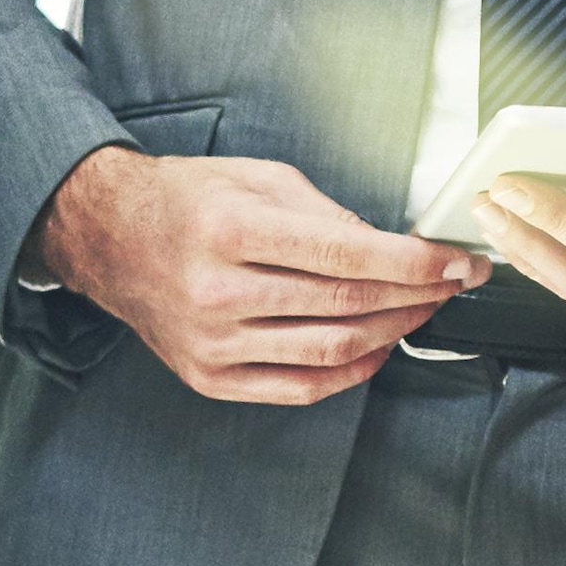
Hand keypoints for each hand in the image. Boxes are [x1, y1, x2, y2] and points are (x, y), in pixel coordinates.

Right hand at [24, 145, 489, 403]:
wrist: (109, 239)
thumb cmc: (186, 200)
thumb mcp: (256, 178)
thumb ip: (325, 214)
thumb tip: (391, 248)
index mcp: (229, 229)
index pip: (345, 254)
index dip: (413, 263)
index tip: (456, 262)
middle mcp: (216, 291)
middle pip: (346, 305)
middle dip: (416, 296)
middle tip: (452, 283)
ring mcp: (211, 343)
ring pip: (331, 350)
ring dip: (394, 332)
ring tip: (422, 310)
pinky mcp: (209, 378)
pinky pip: (300, 387)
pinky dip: (352, 372)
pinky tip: (379, 347)